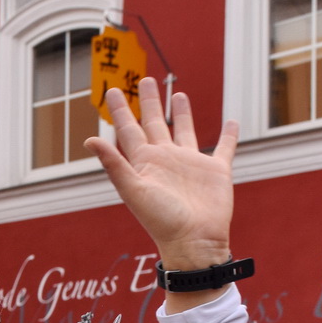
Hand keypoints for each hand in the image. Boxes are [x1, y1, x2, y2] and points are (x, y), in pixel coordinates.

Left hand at [84, 79, 237, 284]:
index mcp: (144, 163)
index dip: (120, 110)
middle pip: (154, 123)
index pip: (128, 130)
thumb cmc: (160, 221)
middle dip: (149, 102)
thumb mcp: (133, 190)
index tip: (112, 90)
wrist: (193, 242)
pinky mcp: (215, 171)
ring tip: (177, 93)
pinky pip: (223, 147)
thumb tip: (90, 140)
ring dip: (181, 113)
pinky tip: (231, 121)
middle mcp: (166, 160)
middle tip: (145, 80)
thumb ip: (114, 165)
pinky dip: (228, 134)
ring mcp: (191, 164)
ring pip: (185, 130)